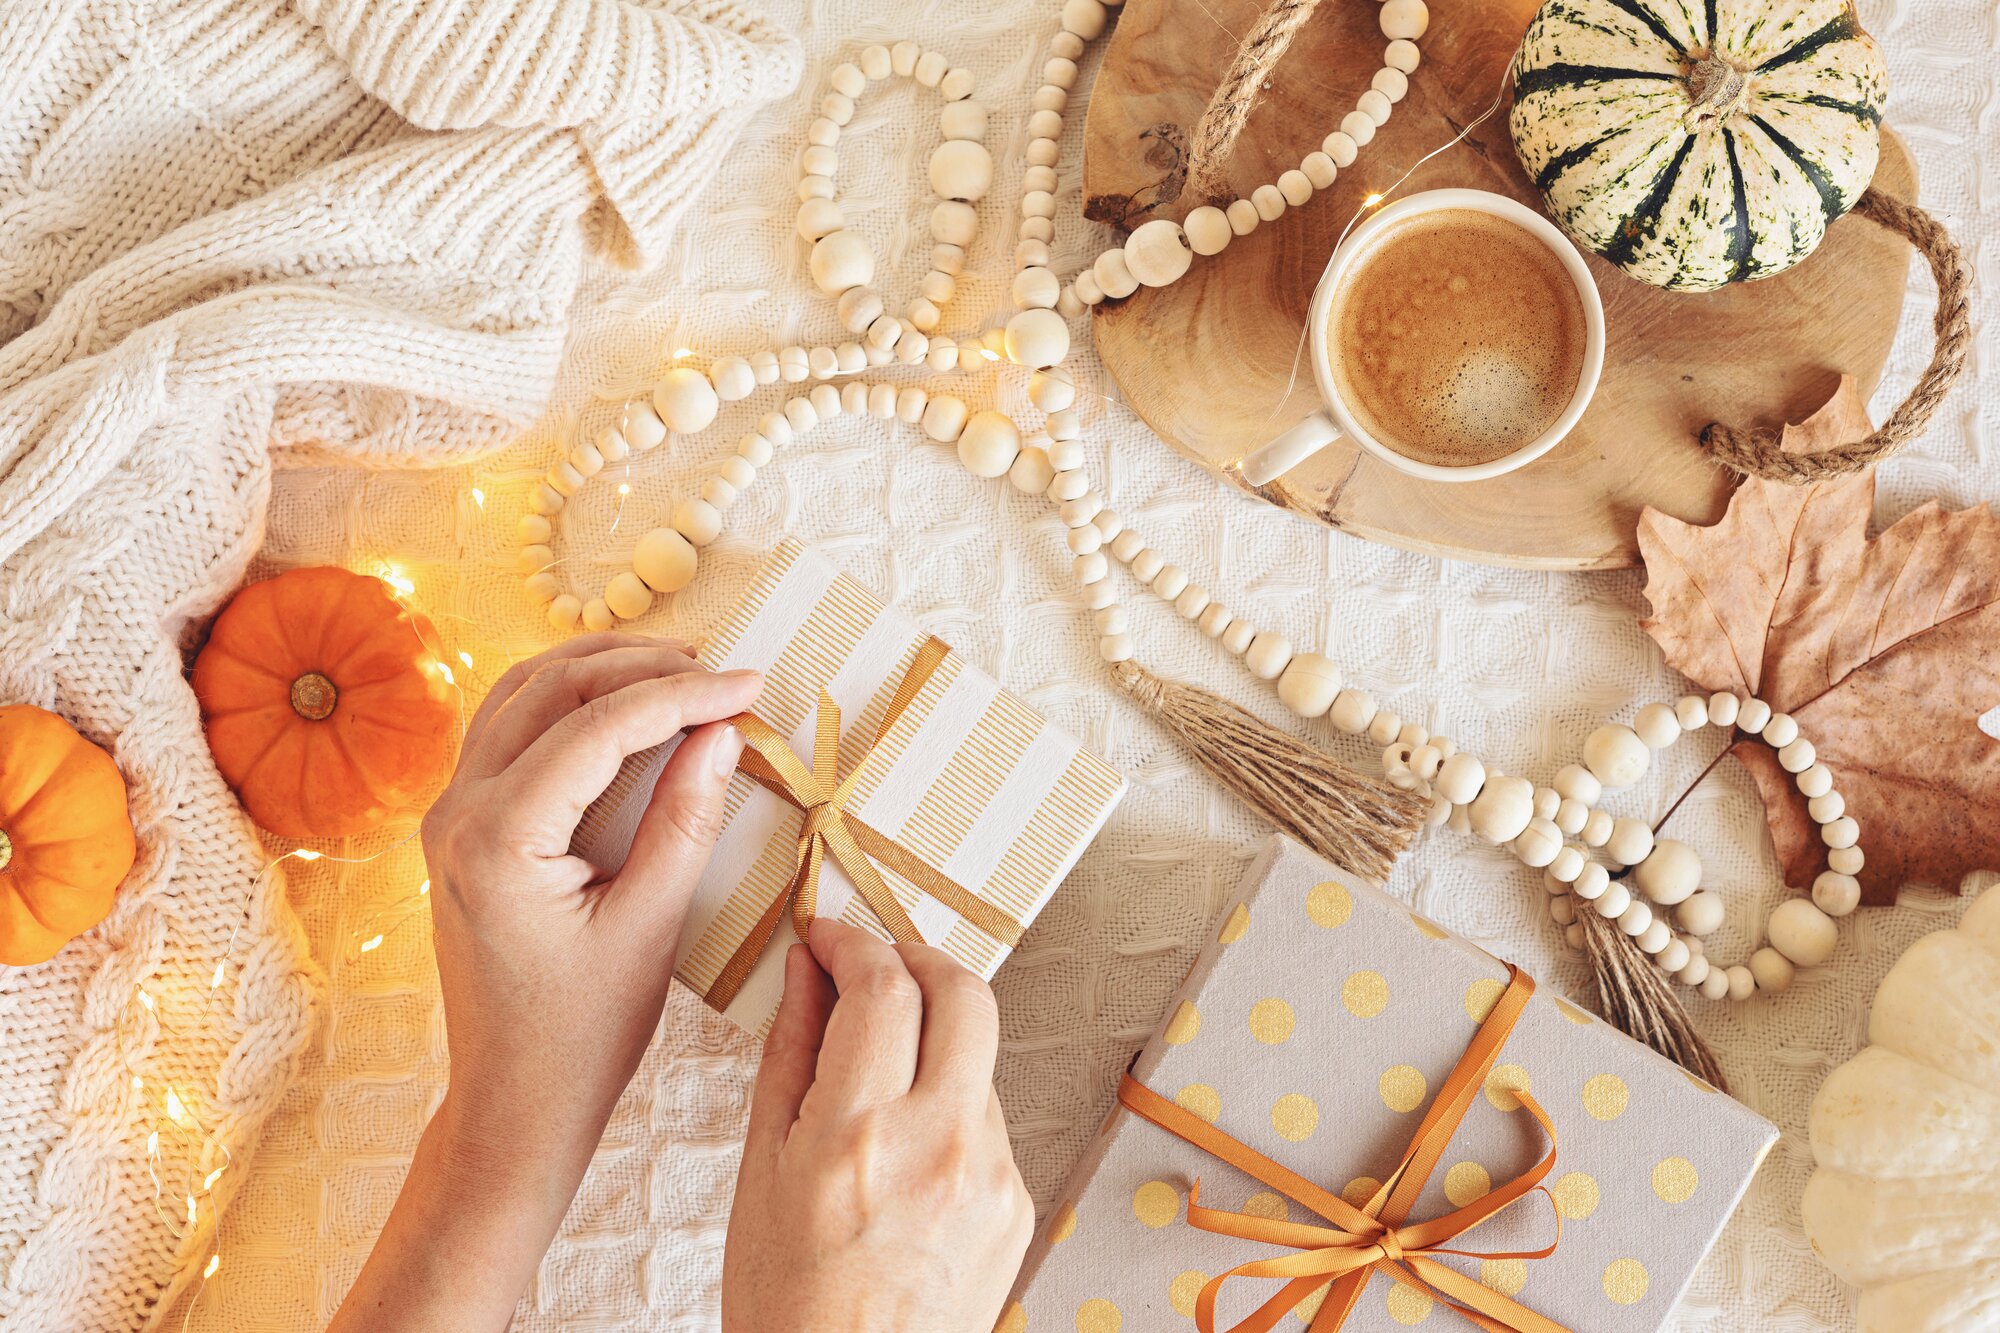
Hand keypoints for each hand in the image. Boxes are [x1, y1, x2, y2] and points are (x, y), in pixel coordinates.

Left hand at [422, 632, 758, 1149]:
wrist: (512, 1105)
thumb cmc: (583, 1035)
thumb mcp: (650, 929)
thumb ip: (685, 822)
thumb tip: (721, 734)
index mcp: (499, 840)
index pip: (597, 726)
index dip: (681, 694)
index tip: (750, 683)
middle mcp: (458, 814)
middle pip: (549, 690)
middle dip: (641, 667)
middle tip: (722, 669)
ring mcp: (450, 818)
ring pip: (520, 697)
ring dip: (600, 672)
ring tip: (680, 672)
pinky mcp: (463, 830)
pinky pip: (509, 732)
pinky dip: (568, 704)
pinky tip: (623, 708)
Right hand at [723, 920, 1033, 1332]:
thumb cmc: (787, 1304)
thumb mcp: (759, 1173)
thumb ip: (789, 1056)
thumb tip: (804, 975)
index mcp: (859, 1137)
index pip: (882, 989)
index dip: (854, 943)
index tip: (829, 938)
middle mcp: (939, 1147)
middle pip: (964, 994)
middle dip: (918, 958)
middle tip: (876, 962)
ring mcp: (991, 1177)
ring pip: (977, 1057)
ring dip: (932, 1038)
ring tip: (876, 1073)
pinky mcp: (1018, 1205)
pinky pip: (987, 1120)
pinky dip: (948, 1105)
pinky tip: (903, 1146)